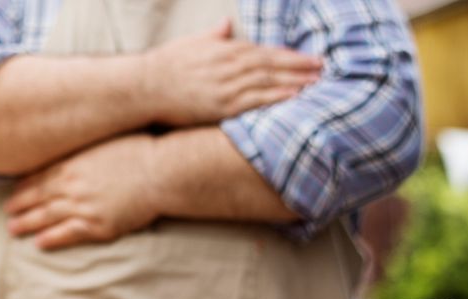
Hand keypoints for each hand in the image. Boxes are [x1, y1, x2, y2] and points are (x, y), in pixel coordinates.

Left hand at [4, 134, 157, 250]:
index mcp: (73, 163)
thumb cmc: (139, 151)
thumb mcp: (105, 141)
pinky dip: (51, 238)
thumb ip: (85, 150)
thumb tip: (75, 153)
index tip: (13, 191)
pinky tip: (39, 243)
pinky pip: (68, 234)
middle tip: (6, 212)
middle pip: (37, 197)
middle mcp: (72, 184)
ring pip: (46, 216)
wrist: (161, 171)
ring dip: (27, 223)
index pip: (39, 175)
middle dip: (19, 205)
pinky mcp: (97, 225)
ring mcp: (83, 206)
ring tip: (12, 229)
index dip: (24, 186)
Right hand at [139, 18, 321, 124]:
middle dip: (300, 66)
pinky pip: (254, 101)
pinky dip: (276, 97)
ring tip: (317, 83)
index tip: (310, 58)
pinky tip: (293, 97)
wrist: (144, 86)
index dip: (290, 55)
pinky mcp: (220, 106)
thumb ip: (214, 36)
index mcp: (224, 50)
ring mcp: (226, 86)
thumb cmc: (166, 65)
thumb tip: (226, 24)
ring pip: (268, 80)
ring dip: (294, 81)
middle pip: (272, 64)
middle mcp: (229, 66)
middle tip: (323, 68)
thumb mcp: (192, 44)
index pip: (265, 51)